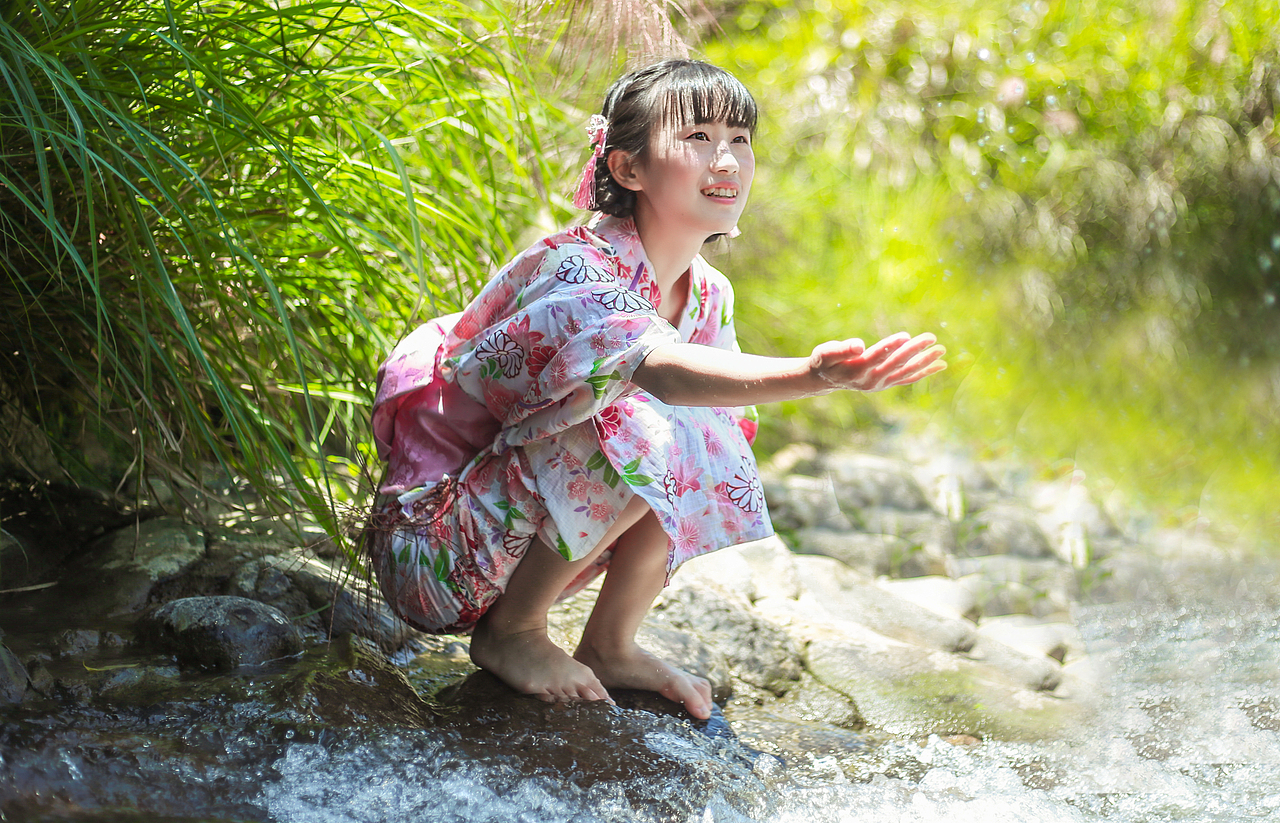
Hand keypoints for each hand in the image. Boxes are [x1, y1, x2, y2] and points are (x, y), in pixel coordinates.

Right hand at [808, 332, 946, 392]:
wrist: (825, 380)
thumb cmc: (824, 361)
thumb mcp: (825, 353)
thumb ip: (841, 349)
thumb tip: (859, 345)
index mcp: (855, 370)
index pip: (876, 357)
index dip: (890, 347)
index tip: (905, 335)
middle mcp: (871, 380)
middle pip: (895, 364)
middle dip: (914, 350)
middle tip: (931, 337)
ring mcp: (881, 384)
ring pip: (906, 372)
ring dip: (924, 361)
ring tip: (941, 350)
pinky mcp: (887, 383)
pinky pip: (908, 378)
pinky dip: (924, 372)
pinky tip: (939, 365)